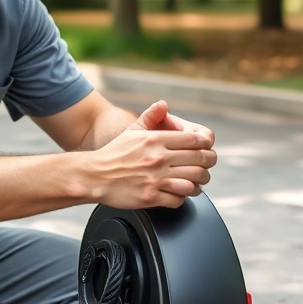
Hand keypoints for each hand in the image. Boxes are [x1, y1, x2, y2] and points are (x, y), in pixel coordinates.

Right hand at [94, 101, 216, 209]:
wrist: (94, 175)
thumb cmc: (114, 154)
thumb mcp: (132, 131)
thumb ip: (150, 116)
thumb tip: (163, 104)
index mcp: (156, 140)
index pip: (195, 140)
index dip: (206, 145)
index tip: (206, 149)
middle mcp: (159, 158)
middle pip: (200, 160)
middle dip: (208, 164)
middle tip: (206, 167)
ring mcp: (156, 179)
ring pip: (194, 182)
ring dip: (198, 183)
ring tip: (195, 183)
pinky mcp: (151, 197)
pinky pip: (178, 199)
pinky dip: (182, 197)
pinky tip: (178, 193)